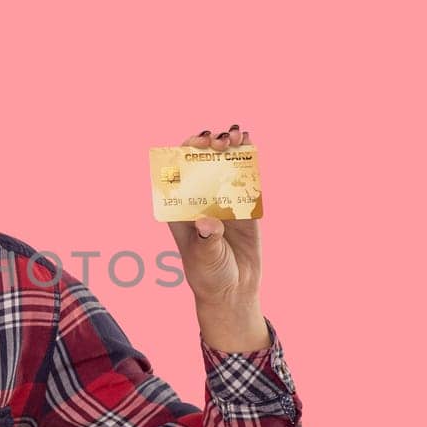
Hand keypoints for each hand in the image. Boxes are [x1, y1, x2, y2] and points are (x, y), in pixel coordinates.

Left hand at [165, 124, 269, 351]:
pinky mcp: (245, 204)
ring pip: (223, 163)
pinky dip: (247, 157)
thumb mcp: (204, 258)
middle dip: (207, 144)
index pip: (176, 172)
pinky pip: (245, 176)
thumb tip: (207, 222)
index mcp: (180, 207)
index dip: (183, 152)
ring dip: (228, 144)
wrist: (234, 290)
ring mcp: (222, 198)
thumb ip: (207, 240)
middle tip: (219, 142)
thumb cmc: (210, 274)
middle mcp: (200, 198)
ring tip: (236, 136)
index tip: (195, 144)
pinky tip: (250, 143)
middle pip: (199, 162)